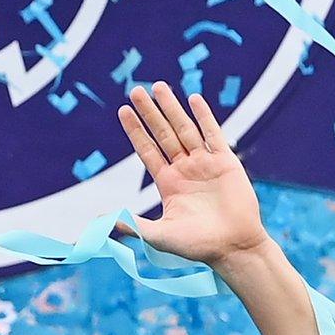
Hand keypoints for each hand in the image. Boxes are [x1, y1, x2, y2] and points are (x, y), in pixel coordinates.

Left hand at [117, 82, 267, 267]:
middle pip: (163, 134)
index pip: (147, 150)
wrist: (233, 247)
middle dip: (149, 112)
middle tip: (135, 90)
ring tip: (158, 86)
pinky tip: (193, 99)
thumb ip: (132, 225)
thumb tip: (101, 219)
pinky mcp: (225, 162)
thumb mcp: (158, 235)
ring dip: (172, 108)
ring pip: (185, 129)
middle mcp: (184, 169)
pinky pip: (213, 134)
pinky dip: (203, 116)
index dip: (135, 130)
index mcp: (167, 183)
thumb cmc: (197, 246)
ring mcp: (205, 164)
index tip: (122, 111)